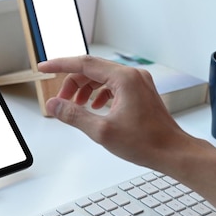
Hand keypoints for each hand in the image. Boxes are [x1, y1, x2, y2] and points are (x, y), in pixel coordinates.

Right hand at [37, 55, 200, 170]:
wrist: (172, 152)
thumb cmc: (145, 142)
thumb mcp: (101, 131)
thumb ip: (73, 115)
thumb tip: (53, 105)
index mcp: (123, 79)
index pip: (83, 63)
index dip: (59, 65)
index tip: (43, 68)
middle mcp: (132, 75)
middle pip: (92, 70)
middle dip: (72, 83)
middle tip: (60, 101)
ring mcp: (138, 83)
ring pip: (101, 78)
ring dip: (84, 89)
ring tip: (75, 107)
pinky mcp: (140, 92)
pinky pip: (112, 85)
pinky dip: (98, 94)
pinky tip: (94, 108)